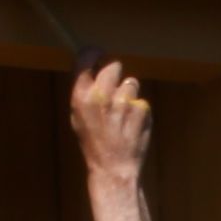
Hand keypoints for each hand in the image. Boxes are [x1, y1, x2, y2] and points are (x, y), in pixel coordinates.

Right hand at [70, 58, 151, 186]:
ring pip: (131, 83)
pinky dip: (138, 110)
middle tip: (113, 88)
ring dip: (128, 95)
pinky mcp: (142, 109)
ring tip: (122, 116)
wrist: (113, 167)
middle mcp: (102, 96)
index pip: (86, 58)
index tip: (98, 53)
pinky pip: (141, 101)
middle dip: (114, 74)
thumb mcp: (78, 116)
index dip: (93, 53)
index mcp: (81, 96)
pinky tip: (132, 125)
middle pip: (113, 66)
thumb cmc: (93, 142)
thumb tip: (91, 67)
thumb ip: (84, 91)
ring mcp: (124, 102)